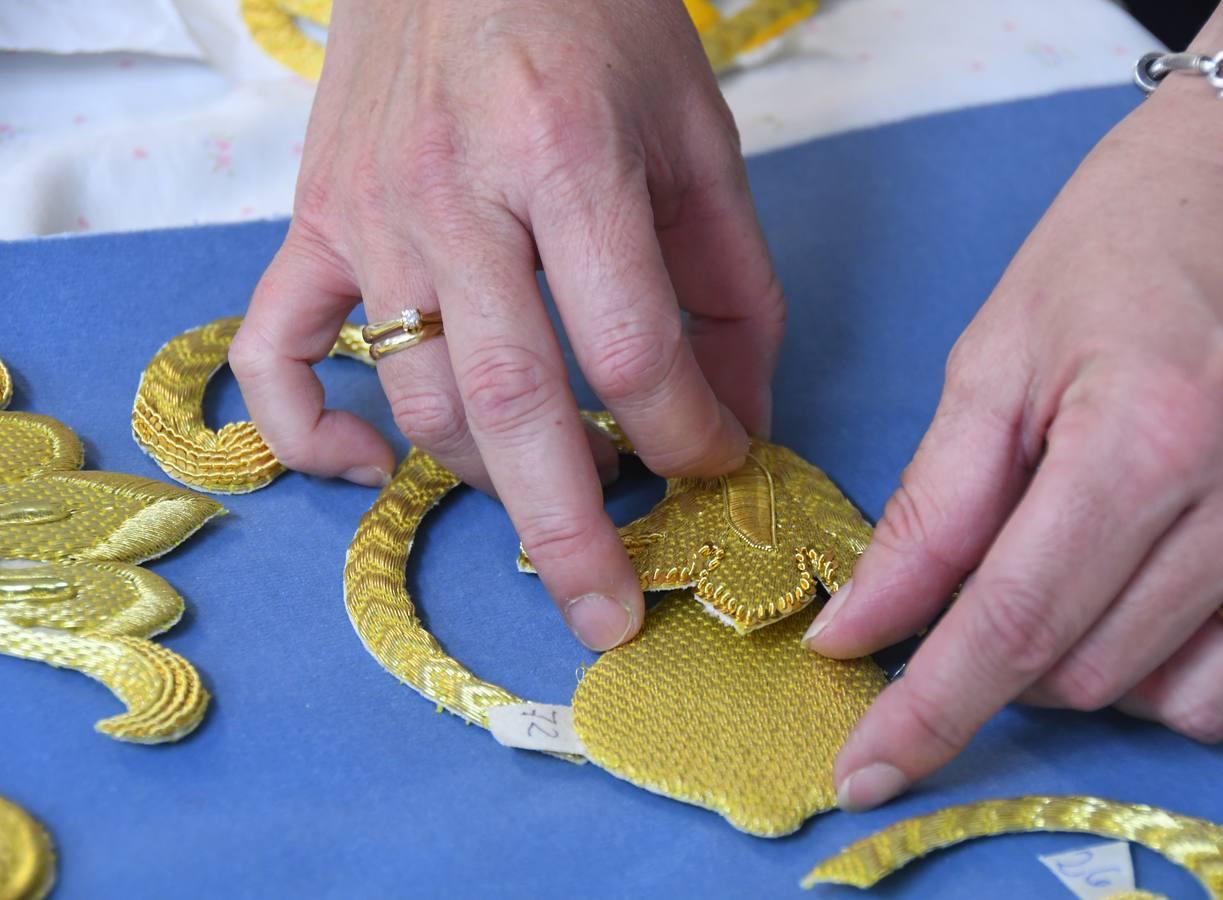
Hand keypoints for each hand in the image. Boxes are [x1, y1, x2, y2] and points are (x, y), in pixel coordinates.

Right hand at [229, 0, 783, 650]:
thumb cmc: (596, 21)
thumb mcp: (696, 135)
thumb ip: (733, 281)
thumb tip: (740, 417)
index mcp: (567, 155)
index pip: (632, 346)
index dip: (688, 433)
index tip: (718, 466)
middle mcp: (454, 192)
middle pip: (511, 401)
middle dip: (572, 529)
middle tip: (613, 614)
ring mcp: (368, 213)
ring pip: (415, 396)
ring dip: (489, 479)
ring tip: (556, 497)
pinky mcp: (314, 222)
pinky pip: (276, 351)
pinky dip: (309, 432)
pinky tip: (370, 472)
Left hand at [805, 9, 1222, 807]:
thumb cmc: (1127, 239)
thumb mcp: (1000, 352)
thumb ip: (933, 504)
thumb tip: (860, 624)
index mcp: (1143, 443)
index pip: (1010, 626)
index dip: (928, 712)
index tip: (863, 774)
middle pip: (1087, 672)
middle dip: (1006, 653)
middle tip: (996, 570)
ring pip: (1187, 698)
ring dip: (1107, 666)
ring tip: (1092, 568)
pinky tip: (1187, 624)